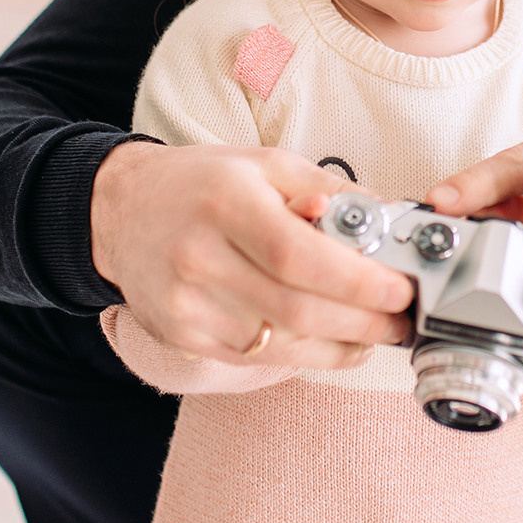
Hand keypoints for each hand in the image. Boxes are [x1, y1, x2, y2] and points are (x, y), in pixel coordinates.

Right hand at [91, 141, 413, 368]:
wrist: (119, 211)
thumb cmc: (202, 184)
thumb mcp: (265, 165)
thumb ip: (328, 189)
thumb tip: (386, 218)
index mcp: (225, 204)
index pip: (298, 255)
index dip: (357, 280)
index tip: (400, 288)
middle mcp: (200, 258)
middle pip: (296, 308)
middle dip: (364, 321)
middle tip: (403, 319)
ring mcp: (188, 305)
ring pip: (282, 343)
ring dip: (343, 344)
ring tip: (380, 331)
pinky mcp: (184, 337)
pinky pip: (258, 357)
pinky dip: (309, 355)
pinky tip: (338, 343)